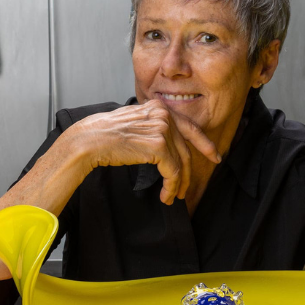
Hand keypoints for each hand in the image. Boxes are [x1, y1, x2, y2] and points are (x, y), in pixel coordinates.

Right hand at [70, 99, 220, 203]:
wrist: (89, 140)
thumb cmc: (104, 135)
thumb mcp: (134, 123)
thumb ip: (152, 127)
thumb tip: (167, 144)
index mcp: (158, 106)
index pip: (188, 126)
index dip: (204, 143)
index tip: (215, 156)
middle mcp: (163, 114)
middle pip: (185, 148)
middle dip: (189, 173)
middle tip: (186, 189)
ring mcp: (162, 128)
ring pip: (181, 163)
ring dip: (178, 184)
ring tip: (172, 197)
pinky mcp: (158, 145)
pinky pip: (173, 171)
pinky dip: (171, 187)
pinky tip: (166, 196)